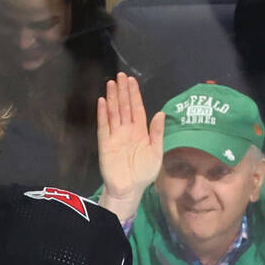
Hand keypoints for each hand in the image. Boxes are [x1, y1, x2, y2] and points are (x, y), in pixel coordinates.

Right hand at [97, 72, 163, 222]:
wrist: (129, 189)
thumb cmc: (144, 172)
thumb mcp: (156, 152)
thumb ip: (157, 133)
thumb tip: (161, 113)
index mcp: (140, 131)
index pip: (137, 108)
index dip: (135, 94)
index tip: (132, 80)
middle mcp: (127, 130)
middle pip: (124, 107)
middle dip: (123, 91)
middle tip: (121, 75)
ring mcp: (115, 136)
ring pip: (114, 113)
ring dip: (113, 98)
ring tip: (111, 83)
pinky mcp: (105, 143)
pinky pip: (103, 126)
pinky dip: (103, 114)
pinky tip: (103, 102)